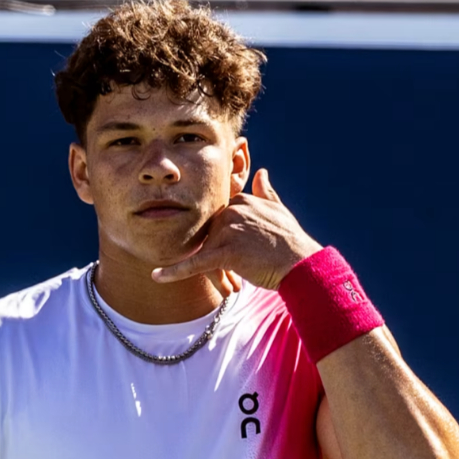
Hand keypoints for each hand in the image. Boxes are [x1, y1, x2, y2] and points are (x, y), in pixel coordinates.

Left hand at [151, 169, 321, 290]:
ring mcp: (228, 231)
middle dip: (214, 257)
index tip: (236, 255)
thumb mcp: (279, 212)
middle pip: (208, 237)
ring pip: (205, 252)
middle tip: (235, 276)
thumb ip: (266, 192)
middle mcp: (232, 211)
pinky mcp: (226, 252)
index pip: (218, 222)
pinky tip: (157, 276)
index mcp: (241, 201)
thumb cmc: (291, 243)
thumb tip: (260, 172)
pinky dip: (175, 271)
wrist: (302, 265)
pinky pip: (195, 263)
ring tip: (228, 286)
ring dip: (209, 272)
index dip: (222, 241)